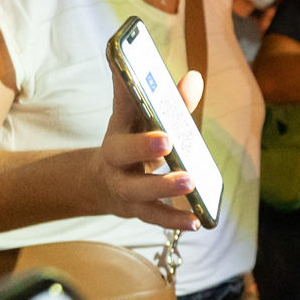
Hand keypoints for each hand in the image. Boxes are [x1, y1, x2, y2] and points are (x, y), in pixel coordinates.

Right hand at [89, 64, 203, 230]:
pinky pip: (153, 216)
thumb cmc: (134, 142)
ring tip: (190, 182)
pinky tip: (195, 221)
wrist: (104, 182)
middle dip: (142, 146)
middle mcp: (115, 158)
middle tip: (167, 141)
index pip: (121, 106)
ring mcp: (123, 185)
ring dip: (162, 186)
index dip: (126, 93)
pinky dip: (173, 219)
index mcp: (119, 127)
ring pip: (137, 189)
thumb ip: (174, 100)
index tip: (137, 83)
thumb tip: (194, 78)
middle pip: (122, 151)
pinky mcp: (135, 209)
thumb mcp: (147, 120)